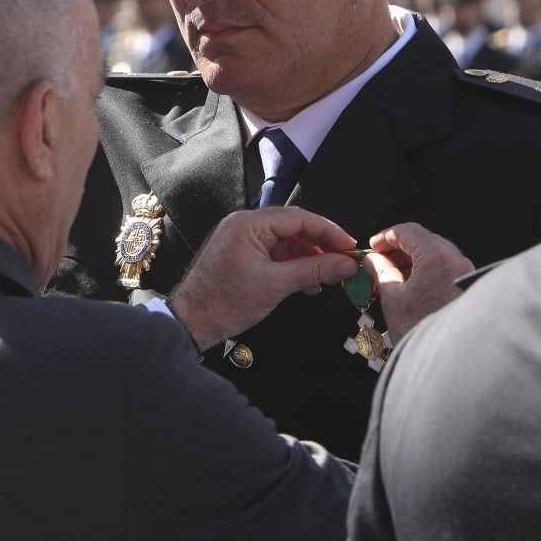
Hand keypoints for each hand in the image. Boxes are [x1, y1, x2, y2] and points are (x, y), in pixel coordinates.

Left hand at [170, 208, 358, 351]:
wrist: (191, 323)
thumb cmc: (225, 303)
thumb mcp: (277, 285)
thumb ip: (315, 270)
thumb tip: (345, 263)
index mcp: (249, 224)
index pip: (299, 218)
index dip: (329, 231)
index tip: (349, 245)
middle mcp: (244, 225)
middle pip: (293, 227)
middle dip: (320, 245)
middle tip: (343, 260)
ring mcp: (241, 239)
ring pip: (285, 242)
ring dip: (308, 258)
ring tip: (329, 277)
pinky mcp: (241, 255)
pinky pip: (273, 254)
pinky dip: (292, 266)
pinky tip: (308, 284)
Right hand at [366, 222, 473, 338]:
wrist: (451, 362)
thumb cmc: (424, 333)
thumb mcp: (393, 299)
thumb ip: (381, 272)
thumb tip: (373, 261)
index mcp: (437, 258)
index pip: (409, 231)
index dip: (386, 236)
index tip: (374, 245)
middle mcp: (457, 261)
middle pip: (424, 240)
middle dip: (399, 249)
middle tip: (379, 260)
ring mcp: (467, 274)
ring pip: (436, 255)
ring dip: (412, 260)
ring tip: (391, 276)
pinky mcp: (469, 288)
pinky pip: (446, 269)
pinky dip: (426, 271)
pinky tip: (411, 286)